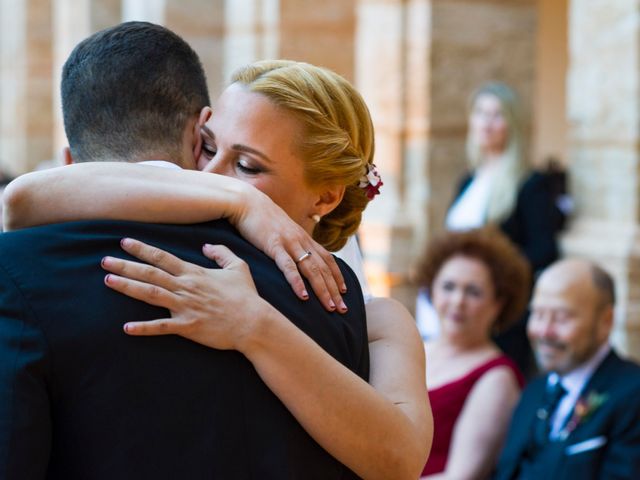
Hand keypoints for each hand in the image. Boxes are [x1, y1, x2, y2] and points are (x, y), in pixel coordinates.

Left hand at [102, 239, 271, 350]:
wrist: (254, 322)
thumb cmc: (246, 296)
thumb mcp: (238, 267)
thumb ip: (221, 253)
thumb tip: (206, 245)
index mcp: (195, 273)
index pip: (163, 257)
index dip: (142, 249)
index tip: (123, 242)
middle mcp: (186, 287)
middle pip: (150, 274)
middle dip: (125, 266)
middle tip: (103, 261)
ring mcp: (185, 307)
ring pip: (150, 294)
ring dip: (128, 287)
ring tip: (108, 281)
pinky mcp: (188, 326)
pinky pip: (162, 327)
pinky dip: (143, 327)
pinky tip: (126, 327)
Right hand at [229, 185, 347, 312]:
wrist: (246, 202)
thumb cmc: (262, 219)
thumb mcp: (283, 231)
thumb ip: (292, 244)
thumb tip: (297, 257)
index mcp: (304, 238)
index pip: (327, 259)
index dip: (337, 276)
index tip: (344, 292)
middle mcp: (302, 241)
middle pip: (323, 269)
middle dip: (334, 290)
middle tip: (343, 309)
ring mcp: (289, 243)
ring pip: (311, 270)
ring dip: (322, 290)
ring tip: (330, 307)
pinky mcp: (274, 246)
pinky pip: (288, 266)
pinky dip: (297, 282)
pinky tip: (303, 296)